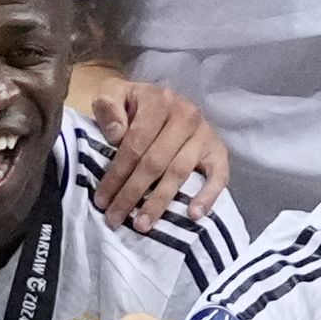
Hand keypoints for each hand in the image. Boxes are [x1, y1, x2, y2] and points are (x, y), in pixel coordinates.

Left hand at [88, 79, 227, 231]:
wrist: (164, 101)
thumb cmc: (134, 105)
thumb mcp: (114, 94)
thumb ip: (108, 106)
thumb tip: (116, 134)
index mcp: (159, 101)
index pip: (135, 144)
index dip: (116, 175)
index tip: (101, 201)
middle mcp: (186, 115)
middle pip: (155, 162)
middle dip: (132, 194)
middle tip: (115, 219)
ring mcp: (204, 134)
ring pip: (179, 172)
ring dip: (160, 202)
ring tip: (142, 225)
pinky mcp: (219, 150)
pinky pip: (218, 176)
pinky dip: (208, 196)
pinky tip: (193, 215)